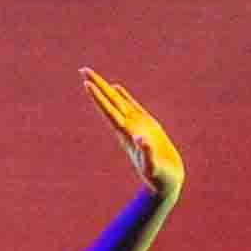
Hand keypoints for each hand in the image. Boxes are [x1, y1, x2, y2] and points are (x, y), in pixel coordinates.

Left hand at [83, 68, 180, 195]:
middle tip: (83, 69)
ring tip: (94, 76)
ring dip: (106, 88)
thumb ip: (146, 153)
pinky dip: (124, 96)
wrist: (166, 181)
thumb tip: (140, 139)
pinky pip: (133, 106)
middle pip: (109, 102)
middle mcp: (128, 128)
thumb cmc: (159, 176)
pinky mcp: (147, 125)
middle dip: (97, 85)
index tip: (87, 84)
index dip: (98, 98)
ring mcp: (136, 125)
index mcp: (127, 135)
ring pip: (119, 102)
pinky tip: (117, 88)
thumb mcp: (152, 166)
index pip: (109, 112)